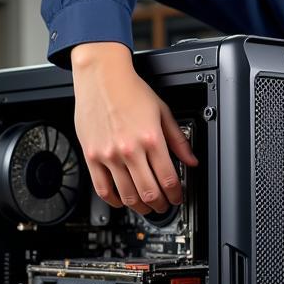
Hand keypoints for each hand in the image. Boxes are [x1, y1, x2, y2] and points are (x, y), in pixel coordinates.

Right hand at [70, 42, 198, 215]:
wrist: (101, 76)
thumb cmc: (130, 90)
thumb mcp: (163, 111)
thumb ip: (178, 139)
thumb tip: (192, 160)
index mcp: (151, 138)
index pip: (168, 179)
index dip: (176, 194)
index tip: (178, 197)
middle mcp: (130, 149)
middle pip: (149, 192)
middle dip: (161, 205)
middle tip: (164, 206)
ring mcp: (109, 155)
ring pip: (127, 195)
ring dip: (140, 207)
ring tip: (146, 206)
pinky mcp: (92, 155)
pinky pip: (102, 188)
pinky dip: (114, 200)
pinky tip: (121, 200)